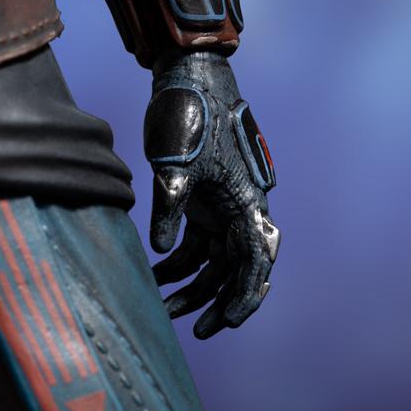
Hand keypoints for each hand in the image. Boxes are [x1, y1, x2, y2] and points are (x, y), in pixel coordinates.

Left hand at [144, 50, 278, 338]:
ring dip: (193, 283)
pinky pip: (197, 239)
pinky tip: (155, 272)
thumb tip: (162, 250)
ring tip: (164, 308)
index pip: (255, 261)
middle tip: (196, 332)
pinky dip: (179, 258)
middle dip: (217, 300)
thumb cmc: (189, 115)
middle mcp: (240, 207)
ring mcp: (221, 204)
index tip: (227, 324)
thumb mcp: (175, 163)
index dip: (245, 297)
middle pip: (235, 267)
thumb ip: (170, 207)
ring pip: (214, 258)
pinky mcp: (203, 197)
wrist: (187, 78)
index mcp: (246, 202)